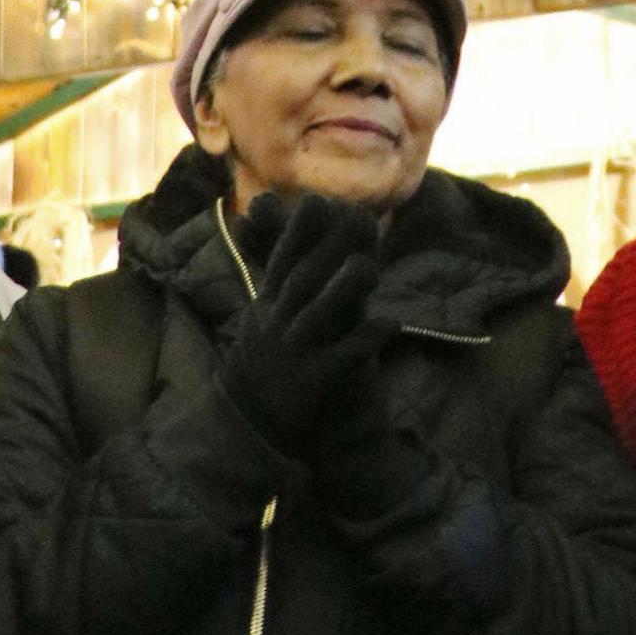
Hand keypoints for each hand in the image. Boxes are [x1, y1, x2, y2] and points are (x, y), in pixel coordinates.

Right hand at [219, 193, 380, 454]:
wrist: (245, 432)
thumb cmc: (259, 372)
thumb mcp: (258, 326)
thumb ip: (274, 289)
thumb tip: (275, 253)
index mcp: (265, 311)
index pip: (281, 263)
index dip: (300, 232)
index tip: (319, 201)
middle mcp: (275, 327)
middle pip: (301, 280)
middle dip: (325, 247)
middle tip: (354, 215)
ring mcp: (291, 355)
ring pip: (317, 316)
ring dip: (343, 290)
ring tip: (369, 265)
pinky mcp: (309, 384)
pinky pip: (340, 359)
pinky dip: (364, 340)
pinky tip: (390, 323)